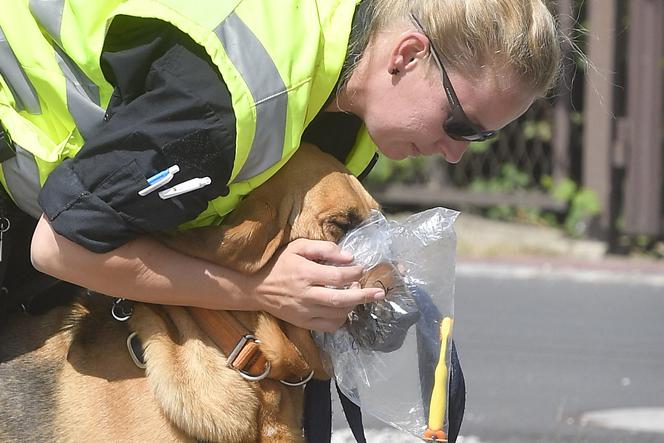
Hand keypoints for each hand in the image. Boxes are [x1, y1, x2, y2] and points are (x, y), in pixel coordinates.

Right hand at [245, 238, 384, 331]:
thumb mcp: (298, 247)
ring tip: (358, 296)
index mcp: (305, 274)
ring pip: (337, 315)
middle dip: (363, 296)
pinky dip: (341, 320)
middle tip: (379, 293)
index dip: (354, 273)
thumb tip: (349, 256)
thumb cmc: (279, 264)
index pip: (337, 277)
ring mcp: (304, 312)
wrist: (256, 289)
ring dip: (352, 306)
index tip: (361, 268)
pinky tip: (345, 310)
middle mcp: (305, 295)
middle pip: (341, 299)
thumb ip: (324, 248)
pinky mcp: (303, 323)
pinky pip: (328, 326)